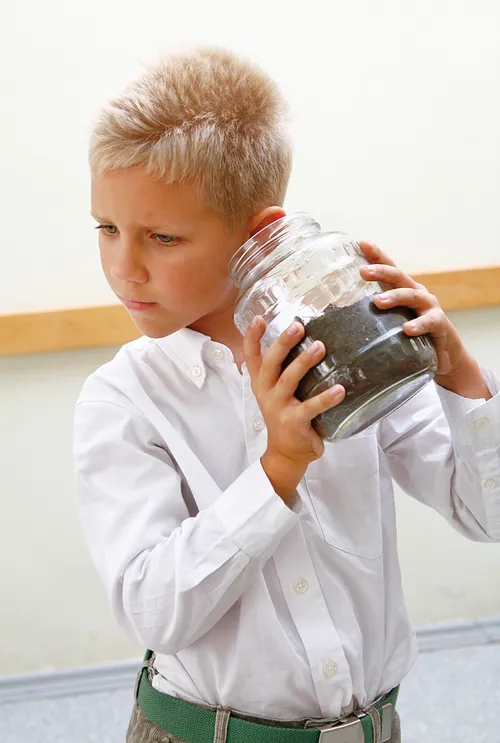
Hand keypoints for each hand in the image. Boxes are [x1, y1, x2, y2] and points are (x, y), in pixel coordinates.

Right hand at [244, 317, 345, 503]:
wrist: (286, 453)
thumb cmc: (286, 415)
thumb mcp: (278, 392)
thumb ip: (285, 370)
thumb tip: (310, 338)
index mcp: (261, 382)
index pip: (252, 356)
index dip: (252, 337)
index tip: (258, 318)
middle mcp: (266, 392)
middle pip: (270, 363)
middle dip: (283, 342)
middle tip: (298, 326)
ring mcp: (278, 408)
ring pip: (288, 380)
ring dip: (303, 362)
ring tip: (320, 347)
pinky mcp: (294, 422)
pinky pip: (311, 408)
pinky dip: (326, 398)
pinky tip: (339, 389)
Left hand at [358, 241, 490, 399]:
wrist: (444, 354)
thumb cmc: (411, 335)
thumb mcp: (390, 322)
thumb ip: (372, 317)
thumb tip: (337, 320)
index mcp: (403, 289)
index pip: (388, 269)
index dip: (376, 255)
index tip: (361, 243)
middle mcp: (416, 293)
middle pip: (398, 277)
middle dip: (381, 271)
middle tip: (363, 272)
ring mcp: (429, 307)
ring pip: (411, 296)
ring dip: (395, 297)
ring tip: (378, 301)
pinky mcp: (439, 324)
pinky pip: (429, 322)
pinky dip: (418, 325)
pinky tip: (407, 329)